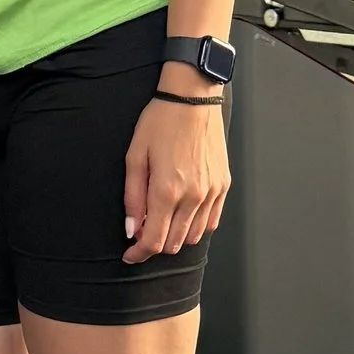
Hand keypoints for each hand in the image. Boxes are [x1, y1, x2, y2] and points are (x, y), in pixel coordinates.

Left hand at [123, 76, 230, 263]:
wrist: (192, 99)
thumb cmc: (160, 122)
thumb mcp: (135, 156)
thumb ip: (133, 197)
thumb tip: (132, 229)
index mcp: (167, 191)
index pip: (153, 240)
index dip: (139, 253)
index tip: (130, 255)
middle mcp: (193, 197)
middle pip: (174, 243)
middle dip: (154, 246)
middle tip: (142, 234)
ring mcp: (212, 192)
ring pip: (194, 236)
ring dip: (175, 237)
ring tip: (161, 221)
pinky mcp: (223, 186)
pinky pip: (211, 222)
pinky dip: (196, 227)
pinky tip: (183, 215)